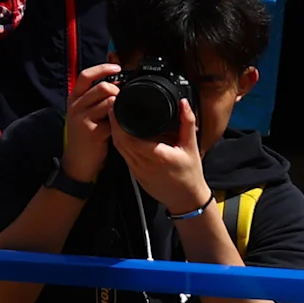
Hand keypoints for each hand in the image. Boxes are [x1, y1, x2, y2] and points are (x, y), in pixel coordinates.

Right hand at [60, 61, 119, 182]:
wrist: (77, 162)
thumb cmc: (85, 136)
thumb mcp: (84, 113)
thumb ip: (95, 99)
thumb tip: (116, 84)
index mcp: (74, 98)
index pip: (86, 75)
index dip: (102, 68)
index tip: (117, 67)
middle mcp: (76, 106)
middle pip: (102, 87)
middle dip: (118, 90)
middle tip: (123, 98)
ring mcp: (83, 118)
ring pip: (109, 101)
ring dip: (121, 104)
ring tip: (123, 112)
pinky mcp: (93, 132)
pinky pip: (113, 119)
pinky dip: (121, 120)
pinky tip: (123, 125)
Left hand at [108, 94, 212, 215]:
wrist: (186, 199)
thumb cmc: (190, 173)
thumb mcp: (191, 146)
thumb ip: (187, 123)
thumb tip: (183, 103)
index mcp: (158, 156)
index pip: (130, 139)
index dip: (119, 124)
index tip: (117, 108)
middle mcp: (144, 164)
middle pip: (120, 142)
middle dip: (114, 124)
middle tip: (112, 107)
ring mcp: (137, 170)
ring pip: (119, 149)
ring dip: (114, 133)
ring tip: (114, 116)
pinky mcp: (135, 174)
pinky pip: (123, 155)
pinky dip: (120, 143)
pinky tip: (121, 133)